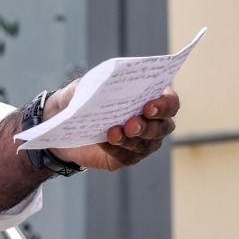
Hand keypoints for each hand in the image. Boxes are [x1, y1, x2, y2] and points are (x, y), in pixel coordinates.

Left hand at [48, 83, 180, 171]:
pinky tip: (104, 141)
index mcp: (151, 97)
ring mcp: (143, 142)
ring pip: (146, 144)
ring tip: (113, 133)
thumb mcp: (86, 85)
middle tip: (131, 124)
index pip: (171, 102)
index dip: (164, 105)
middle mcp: (153, 121)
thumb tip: (104, 82)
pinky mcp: (128, 157)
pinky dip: (116, 149)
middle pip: (163, 127)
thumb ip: (96, 82)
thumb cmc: (83, 99)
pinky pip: (127, 156)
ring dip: (130, 139)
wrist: (68, 125)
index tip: (148, 106)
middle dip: (148, 126)